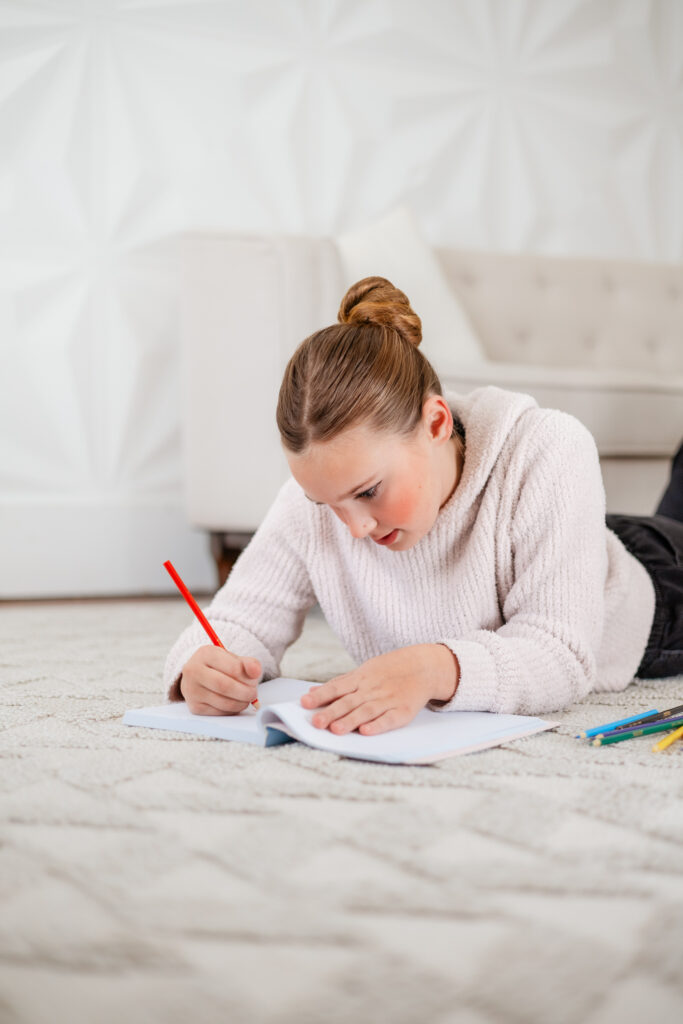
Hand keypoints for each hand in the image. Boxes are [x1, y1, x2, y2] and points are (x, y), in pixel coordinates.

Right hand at [179, 645, 261, 714]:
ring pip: (224, 702)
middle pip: (225, 686)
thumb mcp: (233, 658)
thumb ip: (248, 663)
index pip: (233, 667)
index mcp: (206, 653)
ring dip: (241, 703)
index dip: (248, 676)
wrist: (198, 675)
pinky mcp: (195, 707)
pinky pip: (220, 712)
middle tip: (253, 693)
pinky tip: (235, 702)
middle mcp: (194, 671)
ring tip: (246, 697)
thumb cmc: (219, 666)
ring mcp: (192, 690)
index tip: (256, 678)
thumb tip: (256, 671)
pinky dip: (233, 710)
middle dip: (245, 692)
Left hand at [300, 644, 458, 735]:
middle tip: (316, 723)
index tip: (304, 704)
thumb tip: (311, 693)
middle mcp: (372, 689)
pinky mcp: (402, 711)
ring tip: (336, 730)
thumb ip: (338, 684)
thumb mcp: (363, 672)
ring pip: (366, 711)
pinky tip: (366, 732)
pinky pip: (389, 719)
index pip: (336, 687)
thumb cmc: (388, 671)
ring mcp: (387, 700)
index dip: (321, 696)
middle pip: (349, 702)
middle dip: (331, 712)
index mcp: (360, 678)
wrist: (423, 667)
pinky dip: (378, 725)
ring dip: (350, 721)